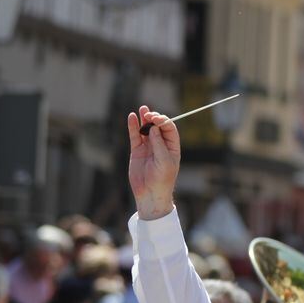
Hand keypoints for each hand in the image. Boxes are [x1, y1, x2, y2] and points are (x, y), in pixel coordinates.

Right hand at [127, 105, 180, 220]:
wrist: (150, 193)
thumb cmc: (162, 180)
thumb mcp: (164, 162)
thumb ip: (159, 144)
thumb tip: (154, 128)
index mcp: (172, 147)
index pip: (169, 129)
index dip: (164, 121)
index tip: (157, 120)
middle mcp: (161, 145)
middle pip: (158, 126)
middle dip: (154, 118)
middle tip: (149, 115)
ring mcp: (149, 147)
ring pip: (146, 129)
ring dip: (145, 118)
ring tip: (143, 109)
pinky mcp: (137, 151)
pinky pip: (135, 136)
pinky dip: (133, 126)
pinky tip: (132, 117)